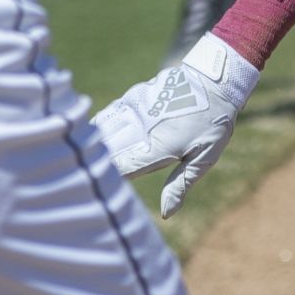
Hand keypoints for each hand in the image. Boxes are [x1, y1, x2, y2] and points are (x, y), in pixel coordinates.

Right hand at [91, 34, 261, 215]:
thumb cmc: (213, 123)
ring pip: (104, 129)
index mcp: (159, 148)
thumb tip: (166, 213)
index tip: (95, 191)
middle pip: (107, 150)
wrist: (216, 80)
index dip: (106, 180)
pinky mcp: (135, 95)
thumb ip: (180, 184)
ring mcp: (137, 109)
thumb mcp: (205, 157)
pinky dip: (101, 124)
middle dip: (93, 164)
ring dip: (92, 143)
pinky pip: (112, 112)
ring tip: (79, 158)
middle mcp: (143, 128)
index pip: (122, 168)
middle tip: (80, 179)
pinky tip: (93, 133)